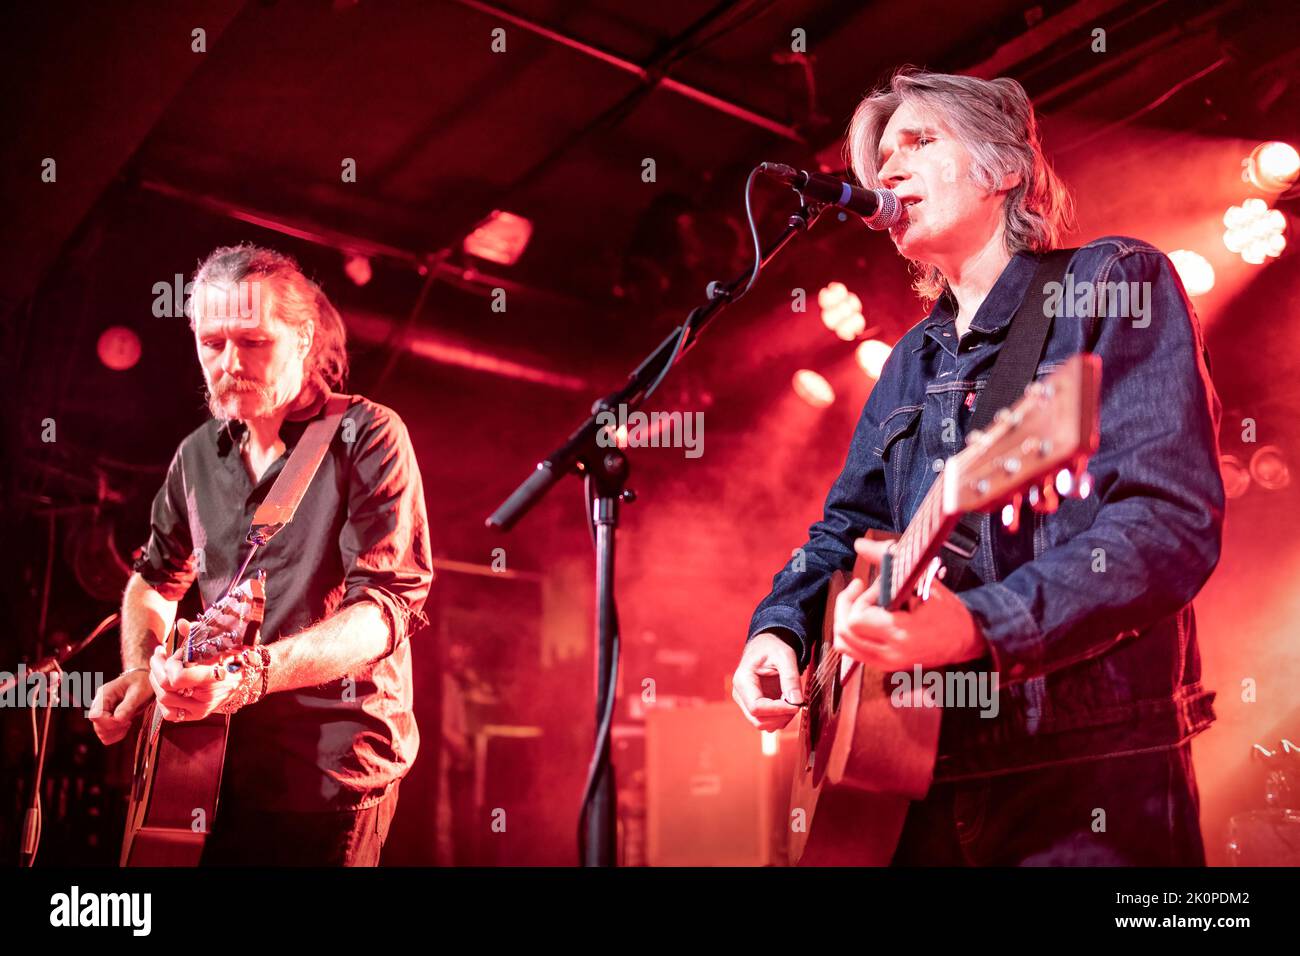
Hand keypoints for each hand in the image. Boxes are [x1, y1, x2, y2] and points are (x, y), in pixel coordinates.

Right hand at [87, 669, 152, 743]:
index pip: (95, 716)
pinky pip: (106, 735)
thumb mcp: (139, 691)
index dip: (109, 722)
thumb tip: (117, 719)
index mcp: (105, 694)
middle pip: (97, 726)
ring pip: (101, 733)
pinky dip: (117, 734)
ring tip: (128, 722)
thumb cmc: (142, 682)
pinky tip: (126, 725)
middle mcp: (100, 704)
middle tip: (129, 720)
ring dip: (116, 732)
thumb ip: (128, 705)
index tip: (125, 720)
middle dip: (115, 728)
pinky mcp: (107, 719)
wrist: (143, 679)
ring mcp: (102, 713)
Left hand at [148, 620, 242, 721]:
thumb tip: (181, 624)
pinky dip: (162, 699)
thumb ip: (198, 634)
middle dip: (157, 667)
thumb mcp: (219, 643)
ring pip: (163, 699)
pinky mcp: (196, 716)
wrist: (244, 680)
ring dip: (156, 681)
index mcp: (214, 679)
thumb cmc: (232, 659)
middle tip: (159, 654)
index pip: (178, 677)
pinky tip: (167, 686)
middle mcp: (207, 698)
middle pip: (166, 687)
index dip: (170, 664)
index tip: (174, 652)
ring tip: (160, 667)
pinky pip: (169, 713)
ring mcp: (201, 710)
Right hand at [732, 632, 803, 731]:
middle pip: (757, 720)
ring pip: (762, 724)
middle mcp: (740, 694)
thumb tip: (796, 701)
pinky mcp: (755, 707)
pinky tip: (788, 704)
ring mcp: (746, 702)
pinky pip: (767, 721)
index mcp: (742, 680)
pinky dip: (780, 718)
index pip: (756, 707)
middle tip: (797, 705)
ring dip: (781, 719)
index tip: (796, 705)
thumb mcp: (784, 656)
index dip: (778, 710)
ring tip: (793, 702)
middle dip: (780, 717)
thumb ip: (790, 677)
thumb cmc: (772, 647)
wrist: (766, 645)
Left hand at [832, 537, 986, 669]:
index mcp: (902, 634)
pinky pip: (853, 651)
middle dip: (847, 605)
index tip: (878, 586)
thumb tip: (860, 544)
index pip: (857, 619)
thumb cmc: (948, 610)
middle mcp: (891, 654)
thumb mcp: (923, 581)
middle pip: (844, 632)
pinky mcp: (885, 665)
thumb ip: (888, 560)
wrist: (967, 639)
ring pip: (843, 643)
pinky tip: (865, 616)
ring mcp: (887, 663)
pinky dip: (851, 632)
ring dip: (846, 618)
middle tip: (861, 589)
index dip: (862, 598)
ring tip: (861, 601)